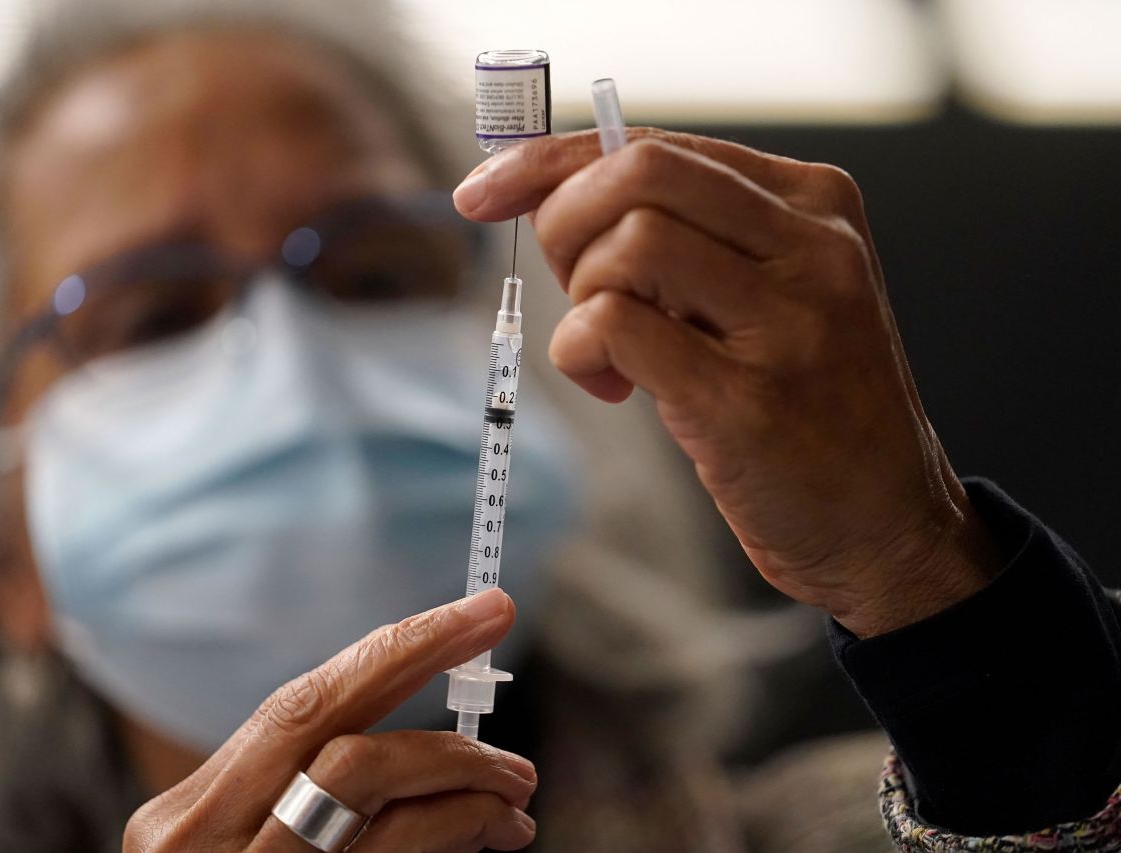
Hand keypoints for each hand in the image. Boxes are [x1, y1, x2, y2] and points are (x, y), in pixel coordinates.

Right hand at [124, 588, 536, 851]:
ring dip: (467, 788)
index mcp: (188, 820)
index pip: (304, 704)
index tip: (478, 615)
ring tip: (514, 798)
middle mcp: (208, 852)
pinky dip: (450, 839)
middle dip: (444, 709)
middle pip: (344, 746)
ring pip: (378, 805)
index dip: (401, 648)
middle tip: (514, 715)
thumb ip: (297, 799)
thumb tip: (415, 750)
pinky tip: (482, 841)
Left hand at [454, 129, 999, 637]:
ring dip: (581, 298)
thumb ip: (690, 238)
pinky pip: (617, 326)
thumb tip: (555, 197)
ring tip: (609, 355)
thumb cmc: (807, 403)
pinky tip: (609, 386)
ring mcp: (788, 322)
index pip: (656, 144)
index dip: (551, 161)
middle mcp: (813, 247)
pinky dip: (582, 350)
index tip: (485, 190)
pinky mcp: (749, 400)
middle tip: (572, 289)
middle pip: (636, 174)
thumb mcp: (771, 293)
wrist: (887, 522)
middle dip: (562, 224)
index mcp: (813, 204)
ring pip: (628, 244)